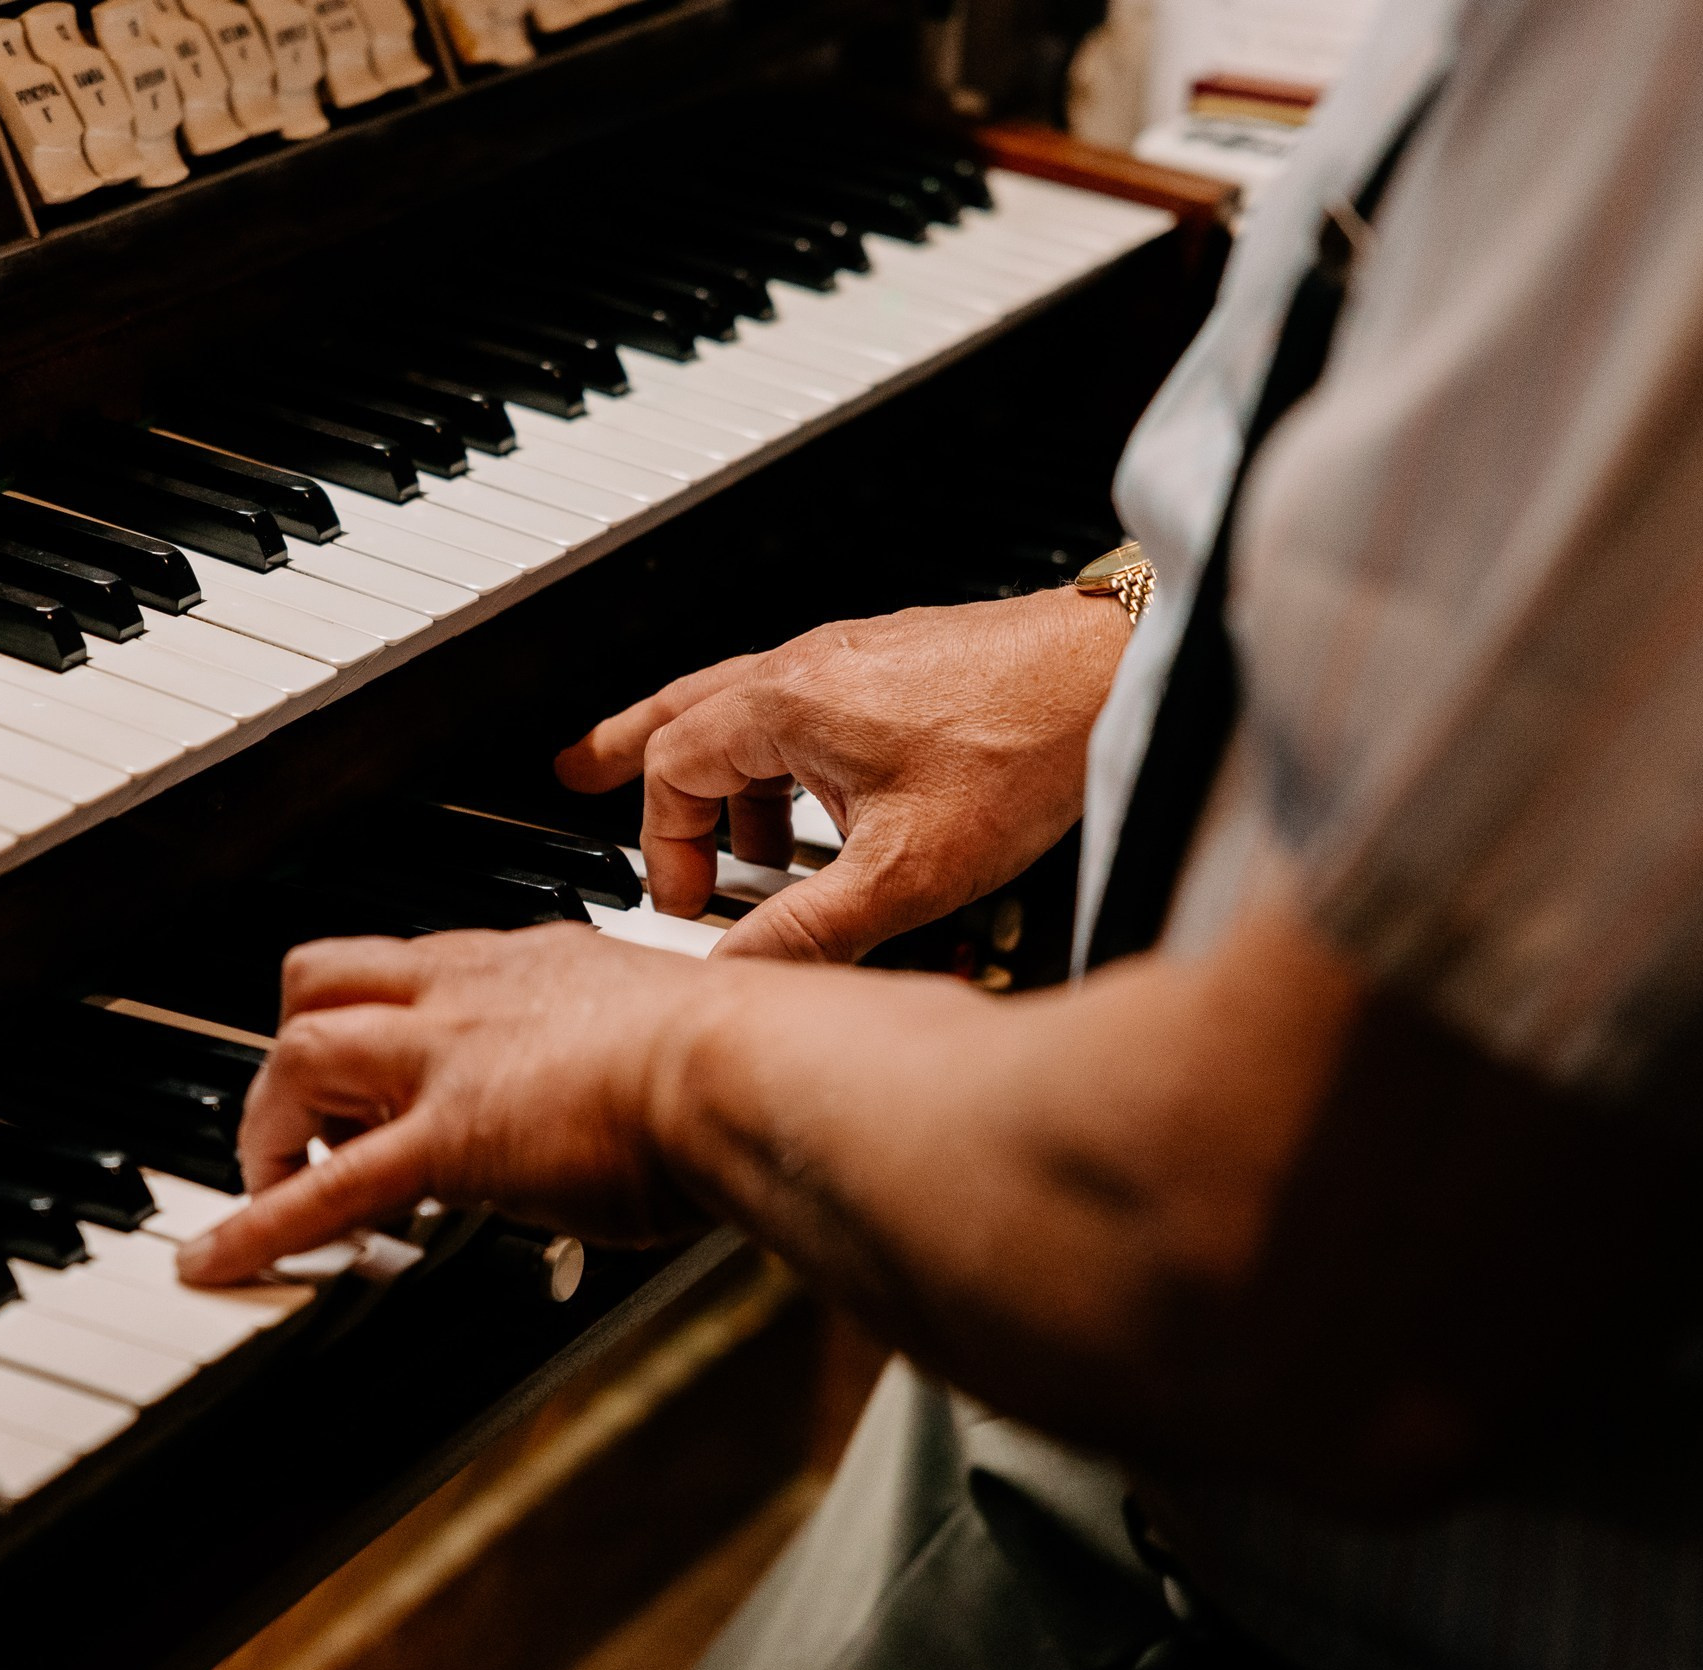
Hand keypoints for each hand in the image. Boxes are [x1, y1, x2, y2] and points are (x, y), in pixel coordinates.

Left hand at [176, 925, 727, 1284]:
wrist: (745, 1066)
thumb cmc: (743, 1060)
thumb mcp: (668, 1034)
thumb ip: (627, 1062)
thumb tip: (641, 1111)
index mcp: (528, 963)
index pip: (416, 966)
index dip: (382, 1014)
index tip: (381, 1060)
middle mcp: (471, 992)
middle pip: (325, 978)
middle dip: (293, 1042)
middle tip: (302, 1116)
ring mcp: (447, 1059)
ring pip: (300, 1053)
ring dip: (267, 1120)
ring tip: (266, 1185)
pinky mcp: (445, 1140)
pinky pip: (321, 1188)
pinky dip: (256, 1228)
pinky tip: (214, 1266)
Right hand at [553, 592, 1126, 963]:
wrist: (1124, 674)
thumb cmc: (1028, 745)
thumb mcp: (906, 872)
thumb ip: (809, 933)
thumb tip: (738, 977)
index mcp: (786, 702)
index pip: (671, 763)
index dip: (659, 839)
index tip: (677, 899)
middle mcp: (812, 664)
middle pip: (685, 706)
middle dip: (629, 748)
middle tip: (577, 771)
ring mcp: (859, 658)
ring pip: (750, 706)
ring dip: (727, 771)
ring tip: (736, 837)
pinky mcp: (906, 667)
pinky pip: (809, 706)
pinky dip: (787, 756)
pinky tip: (827, 807)